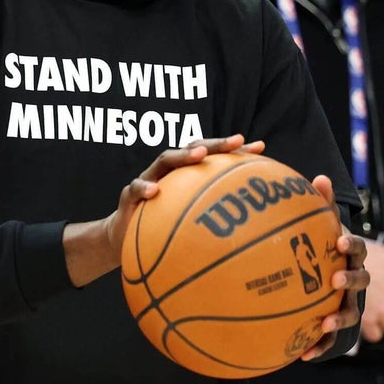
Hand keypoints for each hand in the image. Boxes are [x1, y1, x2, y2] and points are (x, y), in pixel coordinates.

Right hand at [63, 134, 264, 286]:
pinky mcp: (129, 196)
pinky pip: (135, 189)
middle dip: (215, 144)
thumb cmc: (161, 231)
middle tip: (236, 142)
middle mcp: (170, 173)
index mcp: (186, 177)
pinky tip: (155, 191)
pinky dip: (144, 187)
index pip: (214, 157)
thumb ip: (210, 223)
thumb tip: (251, 235)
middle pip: (193, 150)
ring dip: (183, 155)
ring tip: (199, 155)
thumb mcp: (188, 227)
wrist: (123, 242)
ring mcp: (149, 180)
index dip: (235, 152)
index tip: (260, 148)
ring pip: (165, 160)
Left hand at [300, 175, 369, 360]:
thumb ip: (321, 204)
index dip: (350, 245)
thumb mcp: (321, 226)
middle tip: (334, 279)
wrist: (326, 279)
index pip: (356, 248)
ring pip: (349, 313)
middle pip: (360, 280)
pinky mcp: (335, 324)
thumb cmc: (323, 248)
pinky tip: (303, 355)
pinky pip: (330, 339)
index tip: (338, 241)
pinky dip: (319, 347)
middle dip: (350, 280)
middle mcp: (353, 281)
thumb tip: (319, 177)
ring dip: (338, 319)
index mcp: (349, 256)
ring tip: (323, 324)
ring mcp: (348, 303)